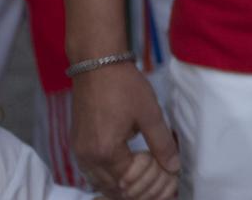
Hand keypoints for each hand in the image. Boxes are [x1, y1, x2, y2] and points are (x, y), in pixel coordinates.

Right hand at [70, 63, 179, 198]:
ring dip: (124, 183)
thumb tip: (173, 167)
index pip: (130, 183)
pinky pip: (93, 173)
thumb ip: (162, 143)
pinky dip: (110, 175)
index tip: (165, 168)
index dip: (151, 180)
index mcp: (106, 151)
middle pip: (114, 190)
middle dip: (139, 187)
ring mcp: (79, 153)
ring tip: (146, 170)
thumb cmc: (124, 86)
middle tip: (158, 173)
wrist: (97, 65)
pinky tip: (127, 164)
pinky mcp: (77, 146)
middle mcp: (88, 158)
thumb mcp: (149, 114)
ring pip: (101, 184)